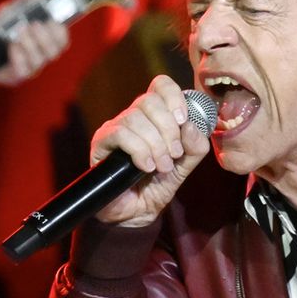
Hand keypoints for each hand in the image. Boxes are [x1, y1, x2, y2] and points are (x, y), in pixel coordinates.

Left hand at [0, 0, 69, 85]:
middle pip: (54, 52)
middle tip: (32, 25)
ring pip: (39, 60)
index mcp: (43, 41)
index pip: (61, 41)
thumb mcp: (10, 11)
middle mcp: (39, 56)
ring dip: (30, 44)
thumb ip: (25, 0)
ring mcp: (28, 68)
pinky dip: (19, 56)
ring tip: (18, 33)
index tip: (50, 21)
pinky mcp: (16, 77)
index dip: (60, 33)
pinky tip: (12, 46)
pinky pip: (24, 70)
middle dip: (44, 37)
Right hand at [90, 74, 211, 226]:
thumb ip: (195, 145)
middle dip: (168, 128)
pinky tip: (146, 166)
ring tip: (162, 166)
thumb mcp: (186, 164)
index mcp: (156, 115)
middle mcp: (134, 116)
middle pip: (149, 100)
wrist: (138, 212)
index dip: (174, 97)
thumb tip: (190, 126)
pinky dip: (138, 150)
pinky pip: (120, 134)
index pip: (161, 85)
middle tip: (174, 154)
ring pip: (134, 117)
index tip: (183, 120)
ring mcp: (116, 128)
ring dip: (155, 144)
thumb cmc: (159, 184)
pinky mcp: (101, 143)